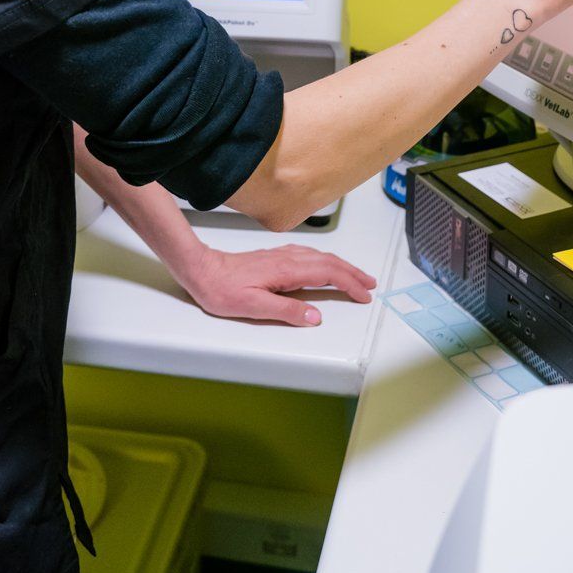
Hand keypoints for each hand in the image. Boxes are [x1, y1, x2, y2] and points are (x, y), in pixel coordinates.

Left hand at [183, 245, 376, 326]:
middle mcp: (287, 259)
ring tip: (355, 276)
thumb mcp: (253, 307)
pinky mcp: (274, 257)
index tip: (364, 295)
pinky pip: (309, 255)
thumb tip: (315, 316)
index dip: (349, 285)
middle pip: (329, 263)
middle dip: (353, 273)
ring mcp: (281, 256)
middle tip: (370, 285)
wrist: (202, 270)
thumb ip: (286, 311)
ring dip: (341, 266)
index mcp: (286, 271)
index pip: (328, 275)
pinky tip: (325, 266)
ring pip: (320, 257)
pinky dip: (325, 261)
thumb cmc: (222, 289)